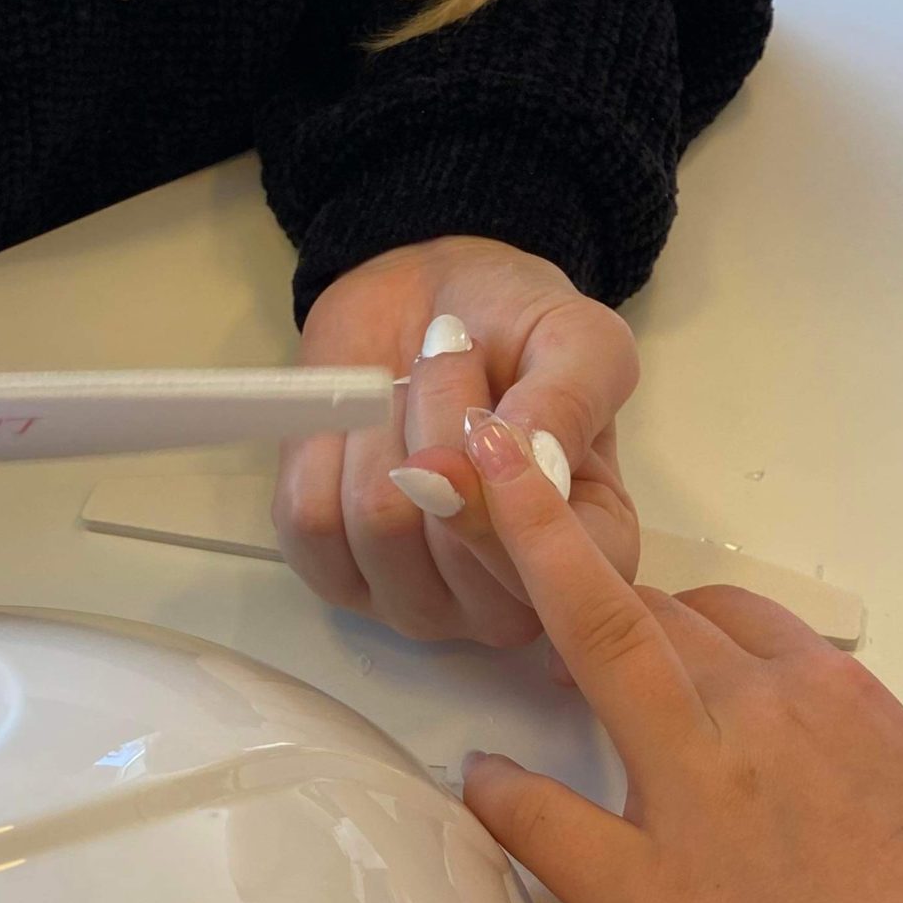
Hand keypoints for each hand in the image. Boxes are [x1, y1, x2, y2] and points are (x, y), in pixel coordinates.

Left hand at [274, 238, 637, 644]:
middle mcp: (507, 601)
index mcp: (589, 555)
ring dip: (384, 424)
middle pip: (451, 543)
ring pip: (380, 525)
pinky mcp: (337, 578)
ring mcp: (420, 599)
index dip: (505, 501)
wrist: (428, 300)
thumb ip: (571, 402)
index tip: (488, 416)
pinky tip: (362, 420)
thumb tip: (531, 465)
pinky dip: (326, 446)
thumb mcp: (578, 340)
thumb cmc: (517, 329)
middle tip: (454, 355)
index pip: (546, 579)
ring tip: (407, 383)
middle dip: (439, 423)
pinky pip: (313, 522)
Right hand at [422, 411, 902, 902]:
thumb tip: (482, 772)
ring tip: (653, 707)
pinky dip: (755, 676)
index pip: (591, 604)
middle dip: (597, 611)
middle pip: (662, 612)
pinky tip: (755, 753)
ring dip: (680, 640)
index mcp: (696, 735)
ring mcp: (853, 710)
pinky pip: (809, 670)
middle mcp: (776, 694)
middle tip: (553, 655)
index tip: (492, 448)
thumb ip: (550, 835)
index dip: (529, 521)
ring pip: (740, 632)